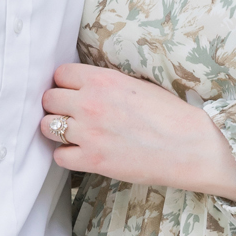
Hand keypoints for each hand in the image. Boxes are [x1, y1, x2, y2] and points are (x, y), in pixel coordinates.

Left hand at [41, 63, 235, 199]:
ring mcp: (88, 133)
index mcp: (101, 80)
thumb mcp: (134, 84)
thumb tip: (83, 85)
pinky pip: (59, 156)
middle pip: (49, 99)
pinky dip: (66, 155)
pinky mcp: (92, 161)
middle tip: (70, 113)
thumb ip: (104, 83)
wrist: (188, 146)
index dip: (64, 83)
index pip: (60, 74)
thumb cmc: (168, 113)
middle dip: (57, 105)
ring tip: (73, 132)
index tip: (71, 91)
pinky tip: (81, 152)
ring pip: (47, 127)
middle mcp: (89, 104)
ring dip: (56, 129)